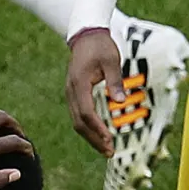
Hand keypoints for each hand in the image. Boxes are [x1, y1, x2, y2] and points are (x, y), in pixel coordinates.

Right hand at [66, 29, 122, 157]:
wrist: (85, 37)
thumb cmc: (100, 48)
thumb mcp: (111, 61)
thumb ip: (115, 81)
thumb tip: (120, 100)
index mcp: (78, 84)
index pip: (86, 112)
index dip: (97, 127)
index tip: (108, 138)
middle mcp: (71, 92)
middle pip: (78, 122)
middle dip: (93, 138)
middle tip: (108, 151)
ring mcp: (70, 94)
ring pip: (77, 121)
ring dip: (90, 136)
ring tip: (105, 148)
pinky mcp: (74, 95)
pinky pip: (78, 115)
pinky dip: (88, 127)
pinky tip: (98, 134)